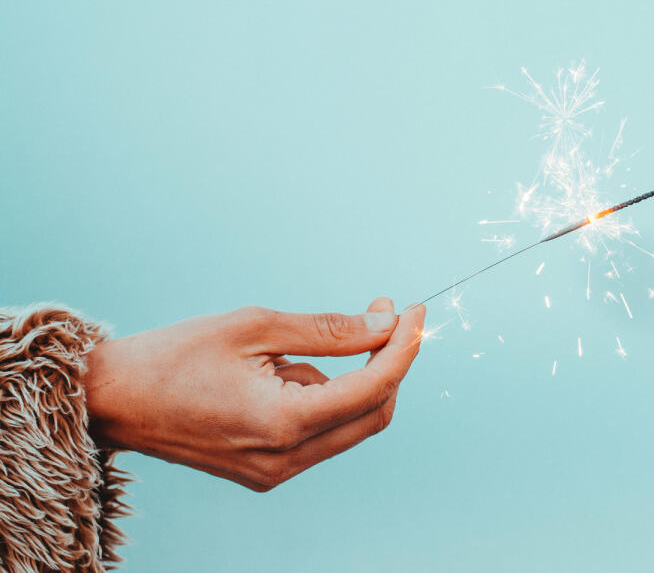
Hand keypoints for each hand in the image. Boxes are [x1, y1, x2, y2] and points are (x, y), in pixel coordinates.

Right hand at [83, 298, 424, 490]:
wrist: (111, 401)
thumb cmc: (173, 356)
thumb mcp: (254, 327)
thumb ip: (329, 329)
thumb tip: (386, 322)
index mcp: (283, 424)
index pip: (373, 388)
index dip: (403, 347)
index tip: (414, 311)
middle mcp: (285, 459)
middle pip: (373, 413)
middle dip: (386, 362)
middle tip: (381, 313)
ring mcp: (275, 472)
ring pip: (347, 423)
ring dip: (343, 377)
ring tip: (279, 351)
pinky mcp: (265, 471)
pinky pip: (318, 432)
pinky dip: (317, 396)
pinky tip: (273, 375)